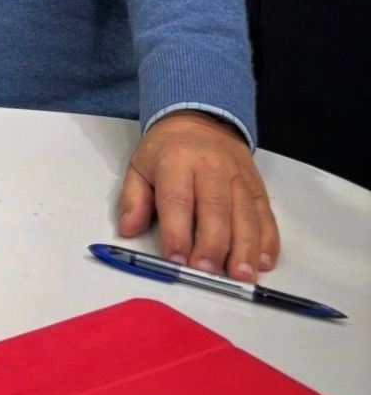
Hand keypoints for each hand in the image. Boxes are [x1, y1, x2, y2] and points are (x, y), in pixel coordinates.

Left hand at [116, 110, 278, 281]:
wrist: (201, 119)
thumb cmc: (167, 149)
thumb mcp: (139, 166)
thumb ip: (132, 199)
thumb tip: (128, 229)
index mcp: (177, 160)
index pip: (177, 199)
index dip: (177, 232)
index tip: (175, 260)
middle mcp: (212, 167)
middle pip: (215, 209)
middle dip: (212, 245)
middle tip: (206, 273)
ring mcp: (238, 176)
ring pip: (245, 214)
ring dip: (245, 248)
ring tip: (241, 275)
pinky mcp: (257, 186)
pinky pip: (265, 214)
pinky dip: (267, 240)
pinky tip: (263, 262)